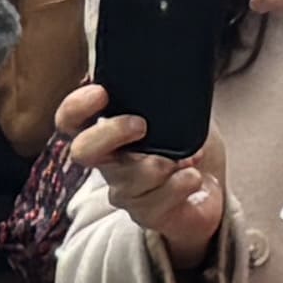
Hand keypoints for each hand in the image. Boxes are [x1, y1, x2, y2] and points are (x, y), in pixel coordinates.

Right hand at [53, 76, 227, 259]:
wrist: (209, 193)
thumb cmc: (189, 149)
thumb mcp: (181, 113)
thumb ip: (167, 98)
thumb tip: (173, 67)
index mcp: (111, 135)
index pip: (72, 121)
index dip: (76, 107)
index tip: (101, 93)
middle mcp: (110, 164)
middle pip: (82, 152)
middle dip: (110, 133)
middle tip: (141, 125)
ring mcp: (126, 192)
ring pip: (130, 178)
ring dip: (166, 162)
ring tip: (191, 157)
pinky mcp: (146, 214)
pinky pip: (157, 200)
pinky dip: (182, 183)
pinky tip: (194, 177)